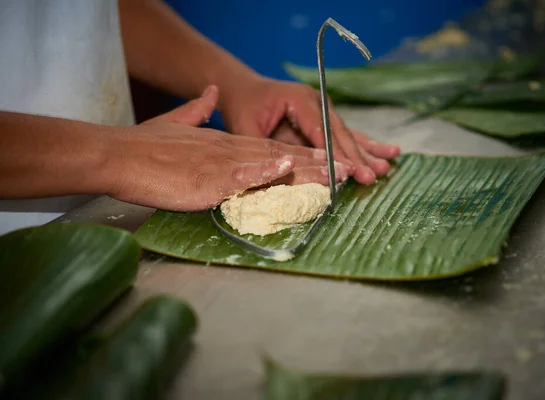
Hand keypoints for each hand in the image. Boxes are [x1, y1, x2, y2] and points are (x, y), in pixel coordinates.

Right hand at [106, 86, 349, 210]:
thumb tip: (209, 92)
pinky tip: (287, 170)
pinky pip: (243, 175)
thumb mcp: (177, 126)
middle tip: (349, 171)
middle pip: (281, 157)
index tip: (329, 161)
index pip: (273, 149)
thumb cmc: (145, 148)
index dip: (303, 155)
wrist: (119, 155)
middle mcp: (231, 150)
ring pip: (271, 165)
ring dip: (306, 170)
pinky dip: (267, 172)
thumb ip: (197, 110)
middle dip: (317, 165)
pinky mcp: (210, 178)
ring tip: (336, 175)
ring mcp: (222, 163)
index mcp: (226, 144)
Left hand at [218, 76, 400, 184]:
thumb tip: (285, 172)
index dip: (336, 153)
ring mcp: (323, 108)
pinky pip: (345, 134)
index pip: (321, 131)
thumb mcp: (246, 128)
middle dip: (356, 157)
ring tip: (387, 166)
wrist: (243, 88)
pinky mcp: (324, 117)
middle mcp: (316, 101)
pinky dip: (364, 145)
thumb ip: (266, 148)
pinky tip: (386, 152)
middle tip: (372, 176)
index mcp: (299, 100)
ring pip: (347, 134)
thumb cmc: (241, 107)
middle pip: (339, 133)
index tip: (350, 171)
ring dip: (367, 152)